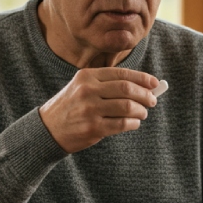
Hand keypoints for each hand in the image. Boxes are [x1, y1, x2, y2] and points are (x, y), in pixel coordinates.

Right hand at [39, 68, 158, 152]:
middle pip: (127, 89)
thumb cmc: (72, 107)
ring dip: (141, 110)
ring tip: (143, 113)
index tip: (154, 83)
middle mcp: (88, 90)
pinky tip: (134, 123)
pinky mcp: (93, 127)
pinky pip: (122, 124)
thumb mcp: (82, 88)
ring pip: (127, 106)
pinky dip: (133, 123)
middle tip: (152, 100)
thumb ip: (108, 85)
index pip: (121, 74)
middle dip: (145, 95)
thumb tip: (143, 87)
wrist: (48, 128)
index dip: (142, 78)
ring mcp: (90, 109)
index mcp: (87, 76)